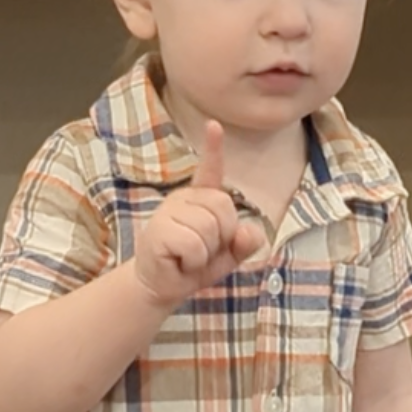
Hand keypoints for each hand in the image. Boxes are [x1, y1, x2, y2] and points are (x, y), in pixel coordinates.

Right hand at [134, 120, 266, 307]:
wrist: (161, 287)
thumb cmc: (194, 265)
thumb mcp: (228, 255)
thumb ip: (244, 244)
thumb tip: (252, 232)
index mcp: (200, 198)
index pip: (209, 170)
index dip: (213, 148)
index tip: (214, 125)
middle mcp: (183, 199)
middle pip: (224, 207)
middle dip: (223, 236)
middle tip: (203, 250)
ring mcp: (168, 212)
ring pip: (210, 228)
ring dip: (206, 252)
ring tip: (189, 257)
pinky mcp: (158, 231)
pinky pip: (194, 246)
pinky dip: (193, 262)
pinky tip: (179, 262)